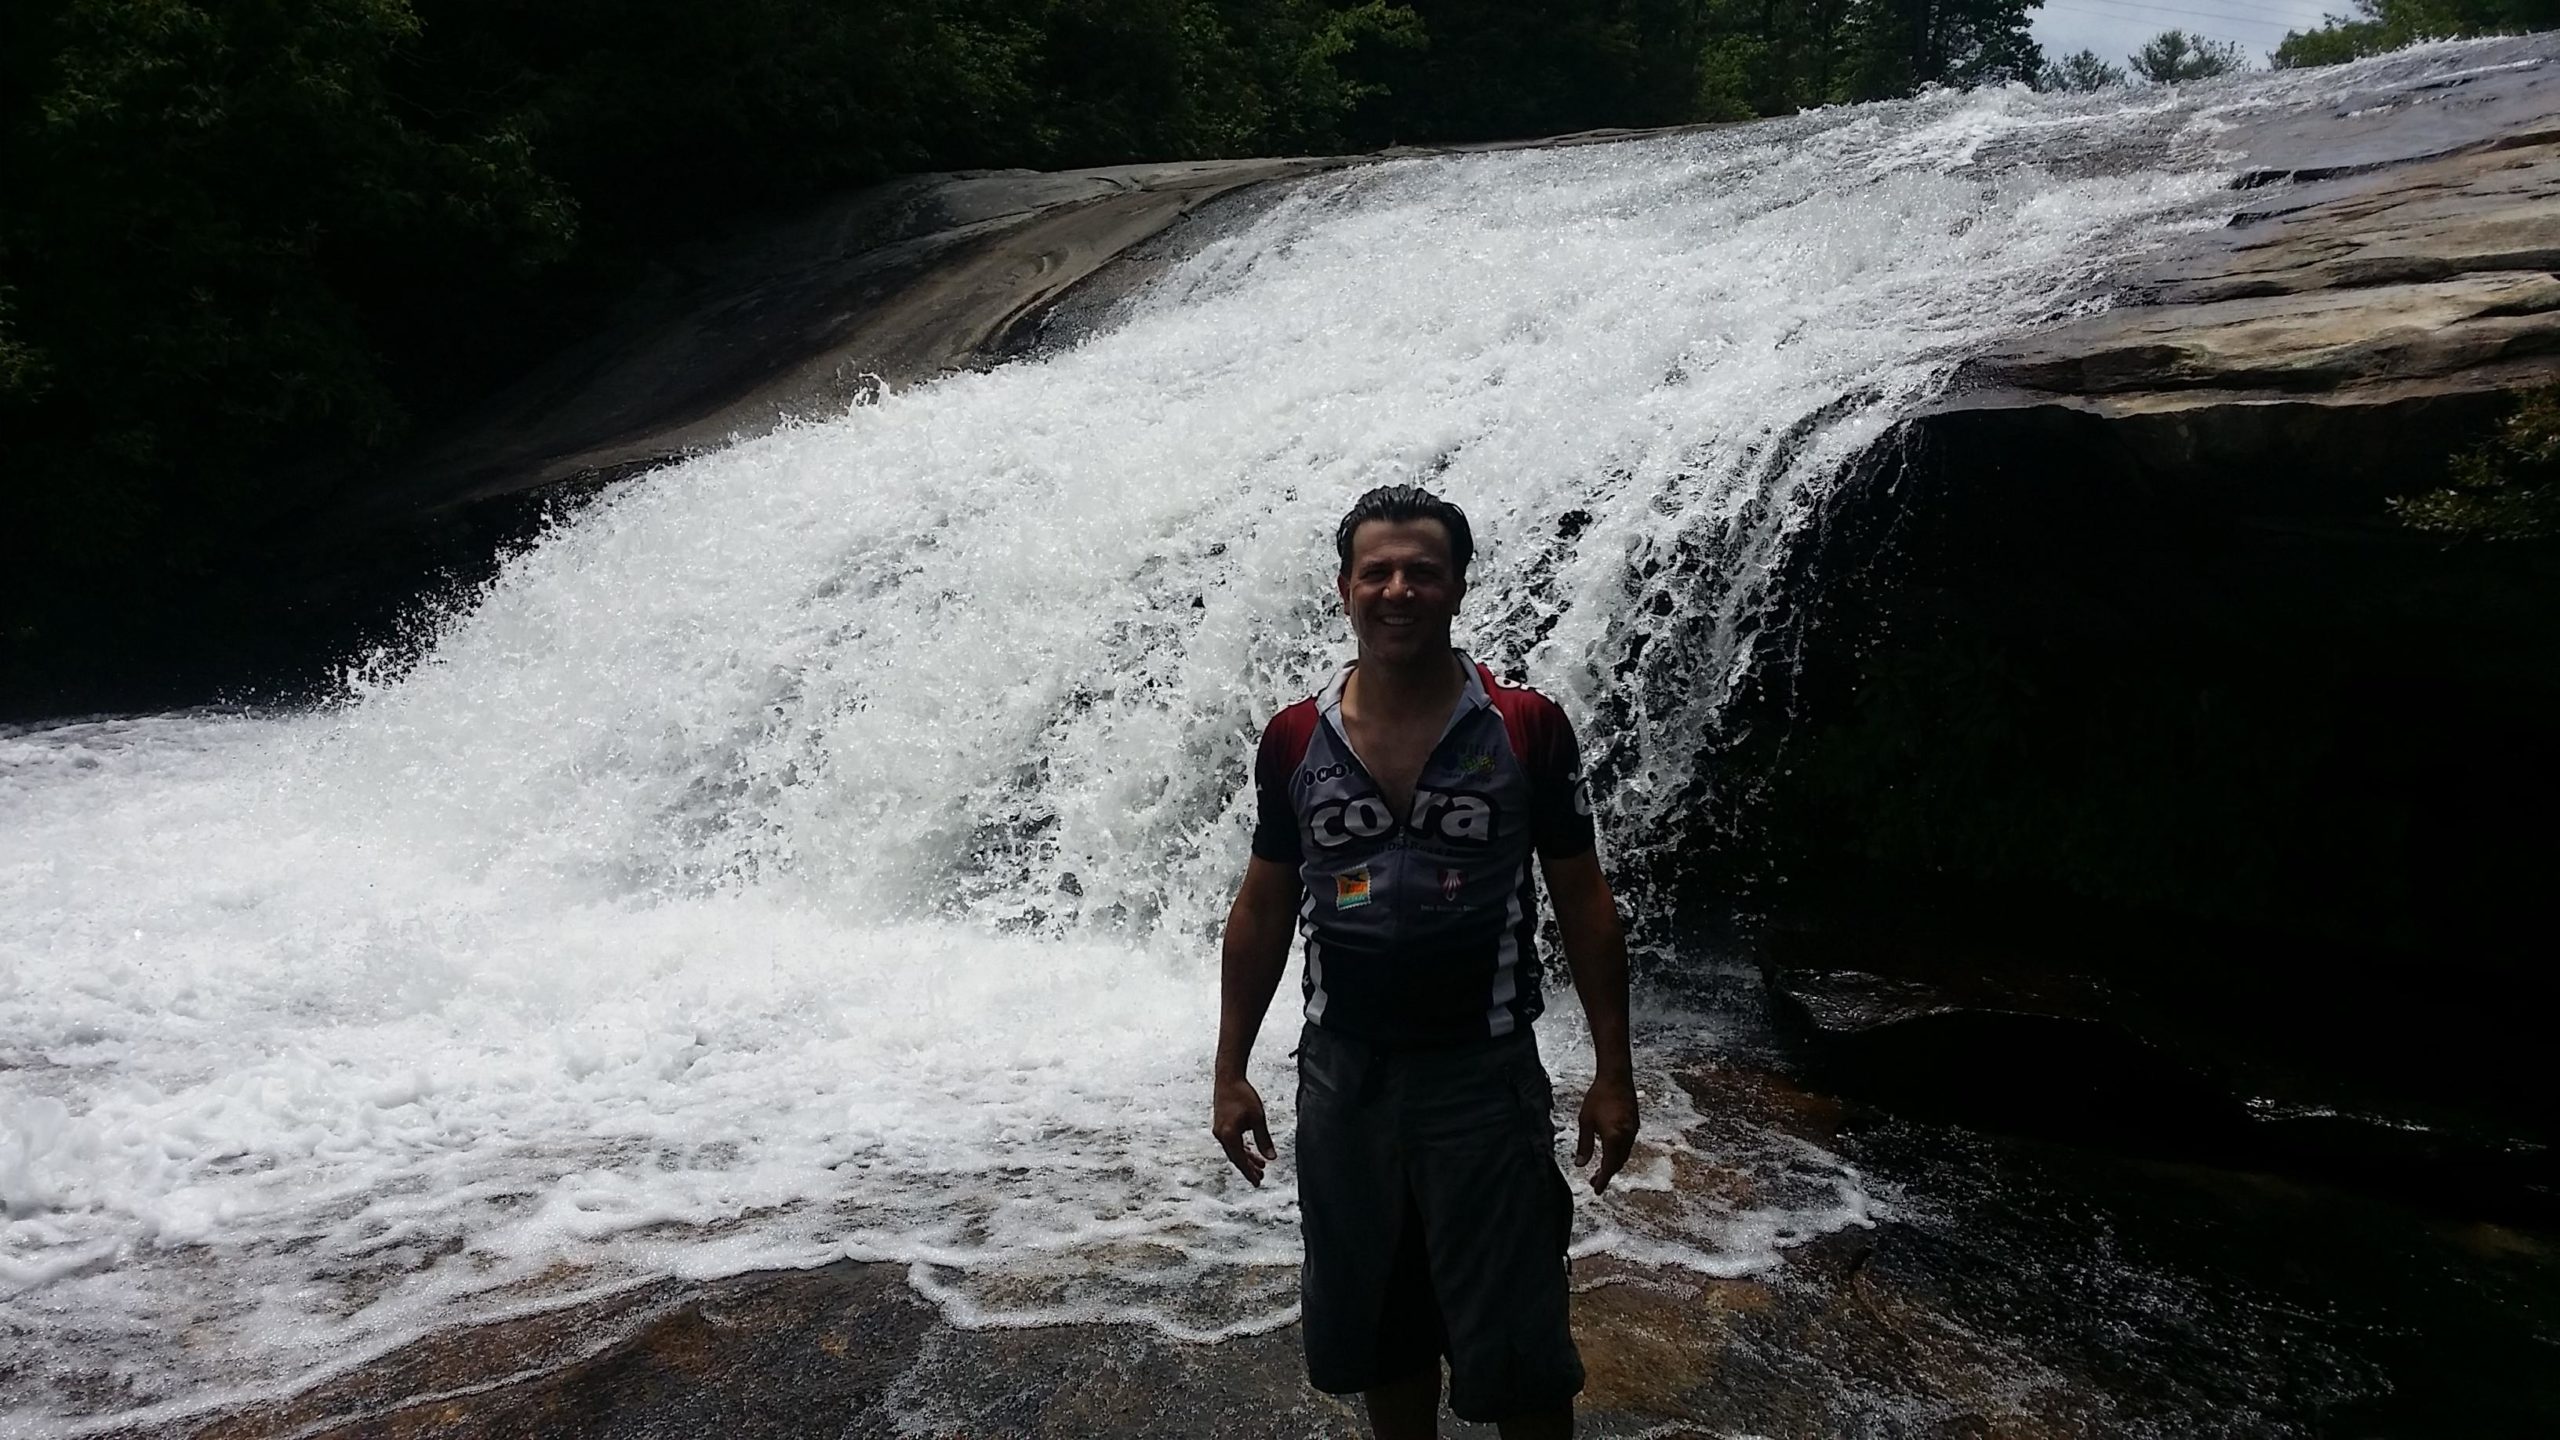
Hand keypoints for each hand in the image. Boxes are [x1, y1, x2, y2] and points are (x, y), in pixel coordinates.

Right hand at [1212, 1076, 1276, 1185]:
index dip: (1249, 1173)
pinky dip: (1242, 1148)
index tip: (1257, 1183)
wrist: (1228, 1078)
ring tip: (1260, 1166)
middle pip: (1236, 1157)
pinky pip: (1232, 1142)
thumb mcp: (1258, 1119)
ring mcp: (1219, 1130)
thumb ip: (1264, 1140)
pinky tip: (1251, 1151)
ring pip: (1234, 1150)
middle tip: (1260, 1179)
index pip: (1240, 1160)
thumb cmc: (1243, 1095)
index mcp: (1228, 1136)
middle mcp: (1221, 1135)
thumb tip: (1271, 1158)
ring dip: (1246, 1158)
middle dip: (1248, 1168)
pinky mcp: (1222, 1125)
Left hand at [1575, 1071, 1638, 1192]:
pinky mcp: (1635, 1124)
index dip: (1603, 1180)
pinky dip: (1618, 1153)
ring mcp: (1633, 1131)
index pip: (1609, 1166)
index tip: (1596, 1190)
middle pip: (1618, 1163)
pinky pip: (1628, 1145)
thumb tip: (1580, 1164)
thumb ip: (1584, 1144)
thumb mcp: (1585, 1121)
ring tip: (1600, 1169)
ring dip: (1613, 1164)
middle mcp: (1627, 1137)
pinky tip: (1609, 1152)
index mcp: (1614, 1137)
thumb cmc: (1598, 1097)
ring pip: (1624, 1154)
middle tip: (1594, 1181)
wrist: (1616, 1077)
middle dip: (1607, 1174)